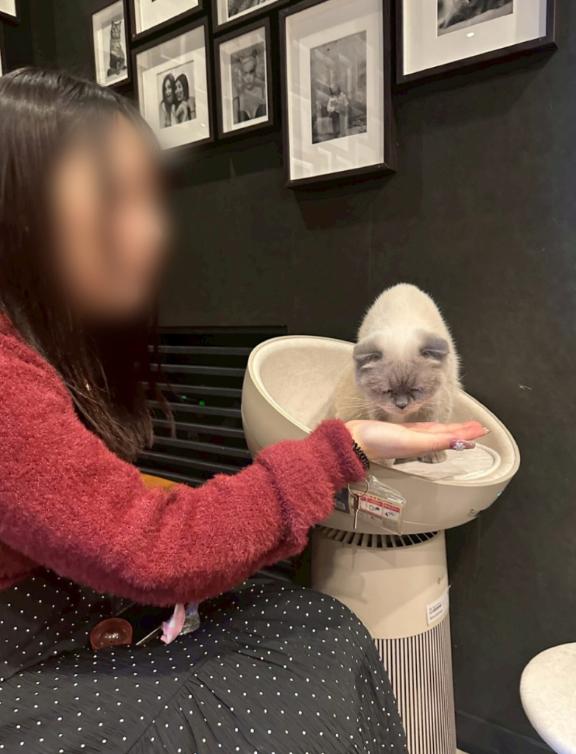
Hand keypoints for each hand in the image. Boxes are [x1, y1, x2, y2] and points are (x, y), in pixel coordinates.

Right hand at [345, 420, 488, 462]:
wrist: (354, 440)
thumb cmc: (379, 441)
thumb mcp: (411, 440)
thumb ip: (435, 440)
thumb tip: (460, 441)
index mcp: (425, 444)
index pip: (452, 438)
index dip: (467, 434)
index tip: (482, 431)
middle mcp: (420, 441)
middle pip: (447, 435)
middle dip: (463, 431)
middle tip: (479, 427)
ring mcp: (411, 436)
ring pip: (437, 432)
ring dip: (452, 429)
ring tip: (464, 427)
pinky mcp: (400, 431)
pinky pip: (423, 429)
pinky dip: (434, 427)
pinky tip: (436, 427)